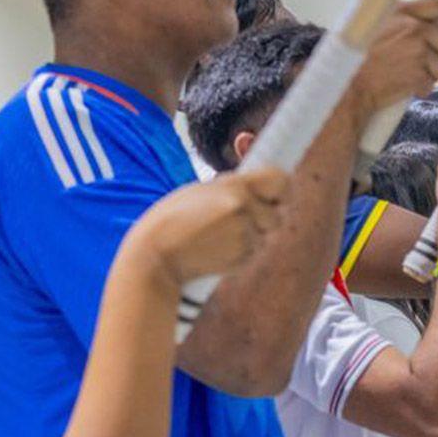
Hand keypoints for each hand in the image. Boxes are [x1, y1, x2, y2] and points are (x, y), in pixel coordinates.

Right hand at [129, 166, 288, 288]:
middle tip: (237, 222)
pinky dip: (239, 253)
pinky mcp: (243, 256)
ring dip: (249, 238)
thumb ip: (231, 190)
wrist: (155, 256)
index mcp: (232, 185)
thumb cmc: (171, 221)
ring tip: (216, 237)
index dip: (282, 190)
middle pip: (277, 215)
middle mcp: (243, 207)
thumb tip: (260, 191)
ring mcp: (244, 233)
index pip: (280, 180)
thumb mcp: (199, 192)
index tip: (277, 195)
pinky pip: (252, 253)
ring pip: (263, 236)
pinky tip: (214, 250)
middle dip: (264, 220)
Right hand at [353, 0, 437, 111]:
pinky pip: (431, 84)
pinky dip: (419, 88)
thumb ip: (402, 21)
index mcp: (403, 12)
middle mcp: (414, 28)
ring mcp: (418, 51)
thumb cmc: (358, 58)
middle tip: (430, 61)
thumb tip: (428, 22)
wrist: (349, 84)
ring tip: (404, 73)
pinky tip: (401, 84)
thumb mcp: (375, 25)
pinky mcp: (419, 73)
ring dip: (428, 73)